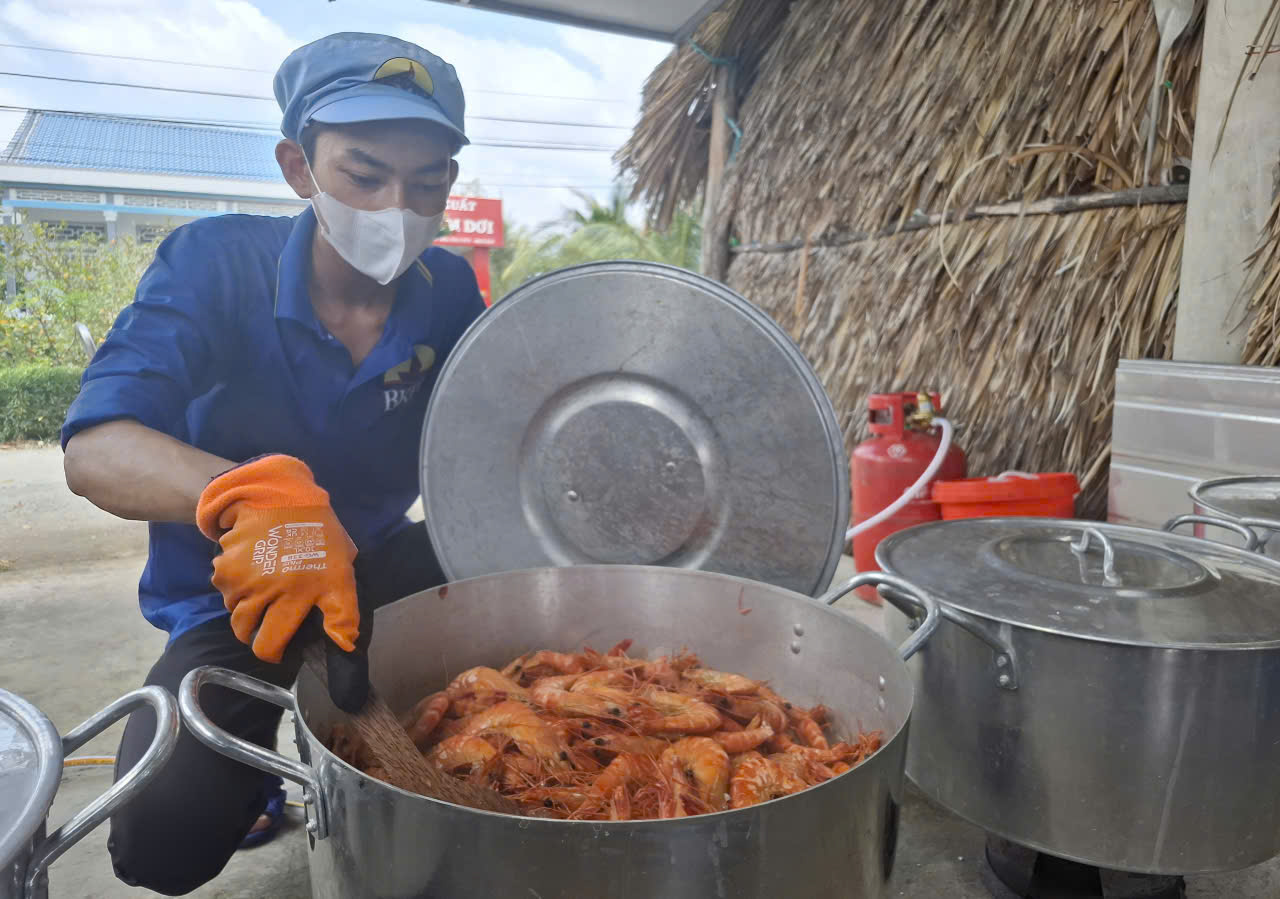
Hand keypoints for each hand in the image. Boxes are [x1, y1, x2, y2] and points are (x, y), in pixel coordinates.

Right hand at [196, 455, 358, 664]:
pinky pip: (224, 585)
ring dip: (243, 604)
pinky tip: (252, 568)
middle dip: (253, 631)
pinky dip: (234, 582)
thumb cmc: (320, 537)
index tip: (278, 649)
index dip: (272, 653)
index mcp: (297, 595)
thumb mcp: (342, 573)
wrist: (284, 496)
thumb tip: (344, 645)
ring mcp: (241, 577)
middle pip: (244, 631)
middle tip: (267, 618)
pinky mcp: (225, 563)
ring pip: (233, 608)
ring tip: (263, 587)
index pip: (269, 644)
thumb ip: (342, 612)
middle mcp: (264, 590)